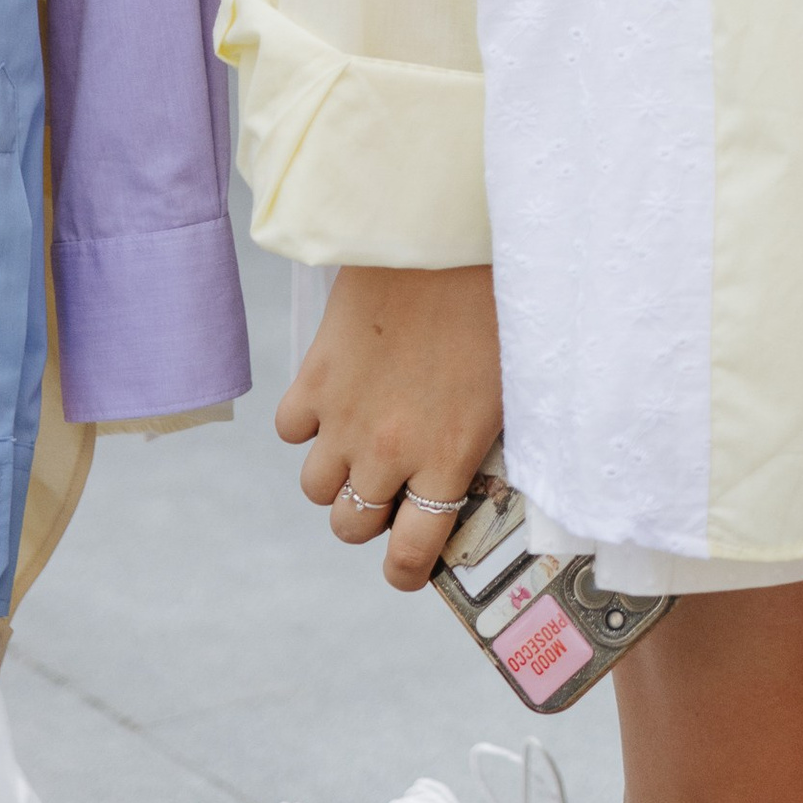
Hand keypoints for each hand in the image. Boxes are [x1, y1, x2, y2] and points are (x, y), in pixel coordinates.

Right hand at [277, 261, 502, 589]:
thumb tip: (471, 477)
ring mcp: (345, 415)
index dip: (405, 571)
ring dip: (337, 475)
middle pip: (352, 526)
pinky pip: (291, 431)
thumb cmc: (494, 299)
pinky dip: (309, 423)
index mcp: (447, 457)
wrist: (442, 231)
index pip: (409, 555)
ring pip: (316, 489)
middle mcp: (388, 450)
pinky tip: (337, 396)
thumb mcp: (511, 383)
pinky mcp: (314, 375)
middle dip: (371, 515)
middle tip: (392, 483)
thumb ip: (480, 440)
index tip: (408, 564)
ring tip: (362, 440)